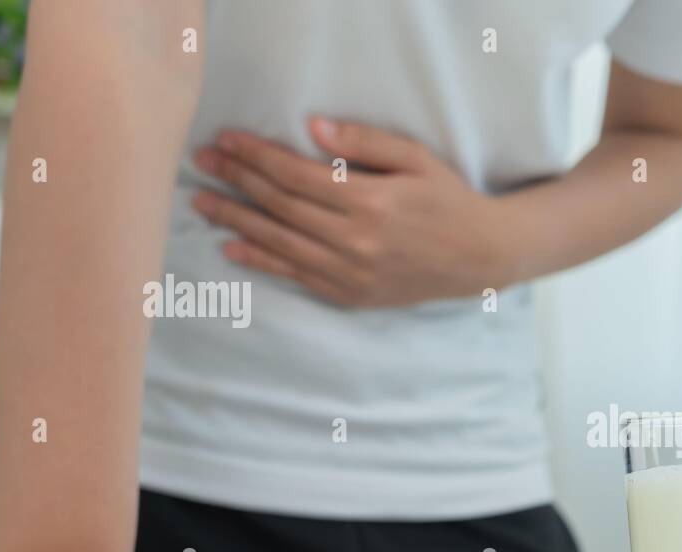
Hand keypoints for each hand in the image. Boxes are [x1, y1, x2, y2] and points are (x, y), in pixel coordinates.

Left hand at [191, 117, 518, 307]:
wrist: (480, 257)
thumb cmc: (449, 201)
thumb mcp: (416, 159)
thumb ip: (364, 142)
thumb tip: (313, 126)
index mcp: (369, 201)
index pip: (295, 174)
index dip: (255, 156)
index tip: (226, 141)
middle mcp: (355, 240)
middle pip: (280, 206)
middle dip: (236, 181)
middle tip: (203, 163)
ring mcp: (351, 272)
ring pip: (280, 242)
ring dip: (236, 221)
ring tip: (201, 203)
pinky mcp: (352, 294)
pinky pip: (297, 275)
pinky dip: (262, 261)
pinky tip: (234, 247)